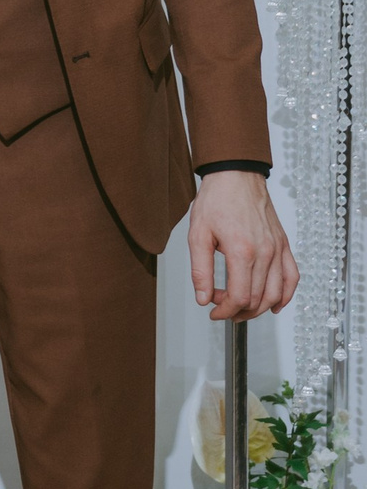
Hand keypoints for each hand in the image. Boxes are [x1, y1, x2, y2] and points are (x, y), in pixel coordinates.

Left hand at [188, 172, 297, 320]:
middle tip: (221, 306)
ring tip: (241, 308)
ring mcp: (277, 249)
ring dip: (259, 308)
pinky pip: (292, 277)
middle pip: (258, 299)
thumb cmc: (217, 200)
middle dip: (238, 311)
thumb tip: (203, 298)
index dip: (225, 311)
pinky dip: (285, 295)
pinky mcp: (283, 245)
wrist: (236, 176)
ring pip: (276, 294)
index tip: (214, 312)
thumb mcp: (197, 235)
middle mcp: (265, 252)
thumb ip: (200, 271)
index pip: (240, 297)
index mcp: (242, 250)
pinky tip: (274, 304)